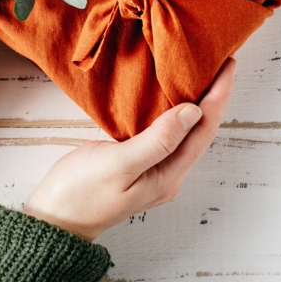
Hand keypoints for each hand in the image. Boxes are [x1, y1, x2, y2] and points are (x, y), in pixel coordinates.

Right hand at [23, 58, 235, 240]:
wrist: (54, 218)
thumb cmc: (81, 193)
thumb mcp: (119, 165)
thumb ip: (157, 140)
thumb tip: (193, 112)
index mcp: (168, 176)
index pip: (204, 131)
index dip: (218, 97)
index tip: (227, 66)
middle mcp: (167, 173)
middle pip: (200, 131)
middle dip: (213, 97)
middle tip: (219, 63)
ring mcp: (153, 169)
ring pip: (183, 131)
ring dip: (196, 102)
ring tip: (201, 74)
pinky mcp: (138, 162)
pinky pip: (164, 132)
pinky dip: (172, 110)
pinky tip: (168, 97)